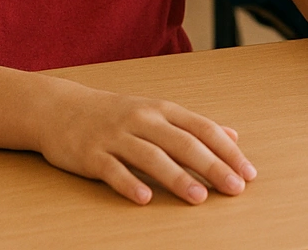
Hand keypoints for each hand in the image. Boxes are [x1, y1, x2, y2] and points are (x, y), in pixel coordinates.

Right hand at [38, 83, 254, 204]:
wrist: (60, 108)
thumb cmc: (115, 113)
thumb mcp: (157, 111)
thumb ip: (194, 125)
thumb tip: (233, 135)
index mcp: (162, 110)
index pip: (203, 129)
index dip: (227, 151)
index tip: (247, 172)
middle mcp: (142, 119)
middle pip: (183, 143)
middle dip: (212, 166)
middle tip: (234, 188)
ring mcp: (116, 136)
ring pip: (151, 156)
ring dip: (177, 177)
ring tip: (199, 197)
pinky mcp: (91, 154)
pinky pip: (112, 170)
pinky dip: (129, 183)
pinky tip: (145, 198)